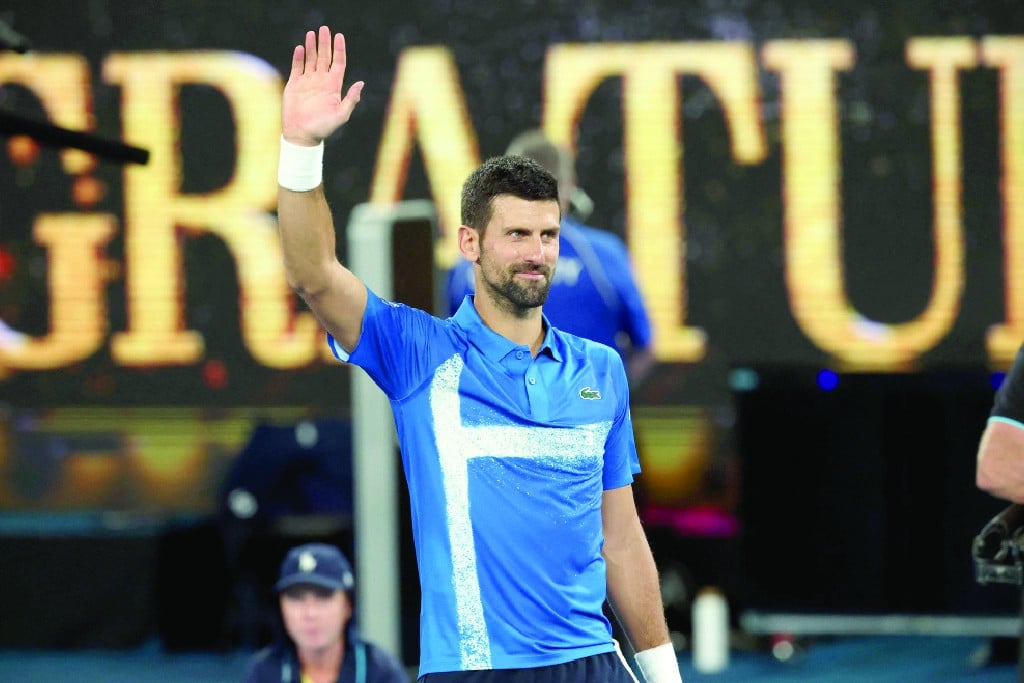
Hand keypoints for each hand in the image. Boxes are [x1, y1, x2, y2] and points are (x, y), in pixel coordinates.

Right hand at [282, 26, 363, 146]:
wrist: (302, 135)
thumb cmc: (323, 128)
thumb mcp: (341, 115)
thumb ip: (351, 99)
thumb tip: (361, 83)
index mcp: (333, 86)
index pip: (338, 63)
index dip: (339, 49)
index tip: (339, 36)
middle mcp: (321, 81)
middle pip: (325, 57)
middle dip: (325, 43)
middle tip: (324, 28)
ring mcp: (308, 82)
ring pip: (311, 59)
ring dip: (312, 46)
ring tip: (312, 33)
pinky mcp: (295, 84)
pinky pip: (297, 67)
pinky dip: (299, 57)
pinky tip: (301, 48)